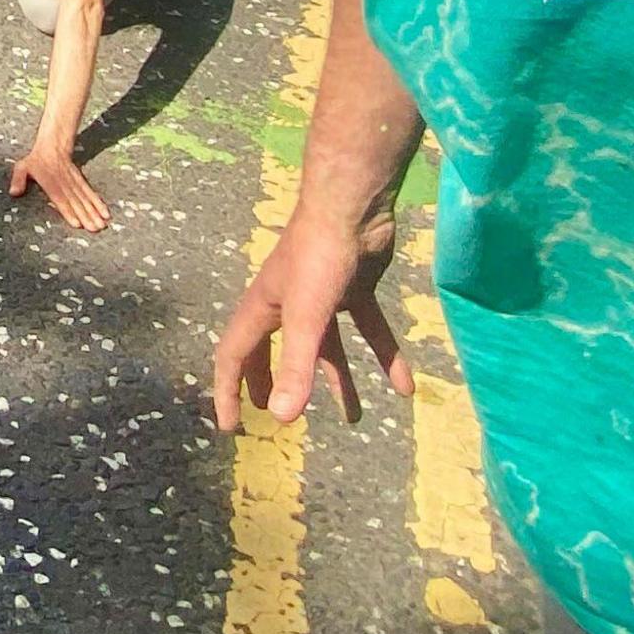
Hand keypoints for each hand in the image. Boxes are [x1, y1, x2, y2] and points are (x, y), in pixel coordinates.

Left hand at [8, 142, 109, 231]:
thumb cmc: (35, 160)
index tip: (76, 223)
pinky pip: (90, 192)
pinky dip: (99, 203)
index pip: (59, 198)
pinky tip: (105, 212)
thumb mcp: (22, 167)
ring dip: (95, 212)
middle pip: (76, 202)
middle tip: (95, 229)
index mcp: (49, 181)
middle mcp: (64, 183)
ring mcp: (74, 182)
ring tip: (102, 224)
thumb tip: (13, 193)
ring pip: (85, 198)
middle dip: (86, 216)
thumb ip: (18, 180)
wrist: (54, 144)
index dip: (68, 211)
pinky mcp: (81, 181)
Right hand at [213, 210, 410, 428]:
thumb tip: (282, 419)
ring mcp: (323, 297)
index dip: (229, 392)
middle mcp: (287, 304)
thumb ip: (296, 368)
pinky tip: (404, 388)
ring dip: (339, 382)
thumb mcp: (307, 318)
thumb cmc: (320, 257)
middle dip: (272, 383)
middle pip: (273, 350)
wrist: (355, 206)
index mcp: (263, 309)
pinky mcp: (356, 290)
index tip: (231, 427)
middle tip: (275, 415)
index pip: (234, 356)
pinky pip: (369, 330)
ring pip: (328, 348)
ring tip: (354, 419)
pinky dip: (385, 358)